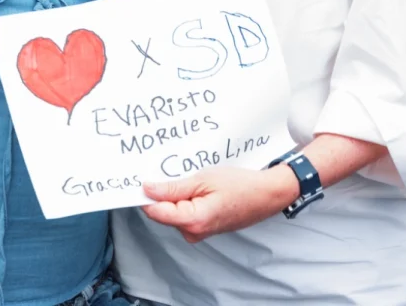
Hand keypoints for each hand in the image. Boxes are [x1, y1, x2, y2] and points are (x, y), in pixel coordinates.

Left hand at [140, 165, 297, 242]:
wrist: (267, 194)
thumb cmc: (241, 186)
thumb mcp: (203, 179)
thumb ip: (173, 188)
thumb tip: (148, 190)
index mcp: (192, 221)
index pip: (155, 210)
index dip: (145, 194)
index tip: (138, 179)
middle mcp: (193, 232)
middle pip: (163, 211)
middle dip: (164, 192)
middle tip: (176, 172)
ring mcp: (199, 232)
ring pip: (174, 212)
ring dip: (177, 195)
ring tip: (195, 179)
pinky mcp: (203, 228)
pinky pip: (185, 213)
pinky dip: (187, 200)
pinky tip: (200, 188)